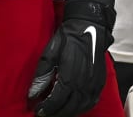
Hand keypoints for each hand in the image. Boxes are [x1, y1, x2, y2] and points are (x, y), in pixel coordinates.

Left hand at [29, 0, 116, 116]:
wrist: (90, 24)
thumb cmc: (69, 36)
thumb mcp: (50, 52)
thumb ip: (41, 75)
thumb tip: (32, 93)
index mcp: (70, 76)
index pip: (57, 100)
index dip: (47, 108)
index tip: (38, 110)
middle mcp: (84, 82)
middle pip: (69, 107)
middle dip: (56, 112)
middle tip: (46, 113)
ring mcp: (94, 82)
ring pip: (82, 106)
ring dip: (69, 111)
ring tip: (58, 111)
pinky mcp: (100, 80)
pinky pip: (92, 100)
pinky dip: (83, 106)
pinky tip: (75, 106)